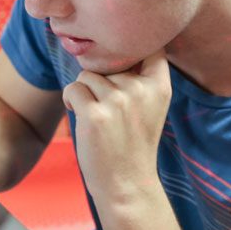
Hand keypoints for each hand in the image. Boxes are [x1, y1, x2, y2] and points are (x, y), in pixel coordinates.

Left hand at [63, 53, 171, 204]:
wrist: (127, 185)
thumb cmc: (133, 143)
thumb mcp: (150, 107)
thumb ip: (139, 77)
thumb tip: (107, 44)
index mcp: (159, 86)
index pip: (148, 46)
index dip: (131, 47)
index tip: (124, 62)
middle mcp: (140, 89)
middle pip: (108, 62)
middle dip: (102, 80)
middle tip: (109, 109)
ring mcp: (117, 101)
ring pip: (87, 75)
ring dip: (85, 92)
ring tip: (97, 115)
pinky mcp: (94, 114)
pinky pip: (73, 89)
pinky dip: (71, 101)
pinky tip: (82, 117)